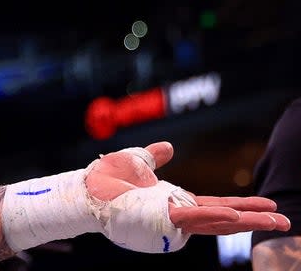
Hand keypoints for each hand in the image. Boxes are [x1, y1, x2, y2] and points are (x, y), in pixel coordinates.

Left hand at [86, 141, 290, 234]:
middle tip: (286, 220)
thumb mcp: (136, 163)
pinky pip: (193, 218)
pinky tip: (234, 217)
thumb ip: (154, 157)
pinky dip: (214, 218)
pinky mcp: (163, 220)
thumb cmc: (106, 181)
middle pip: (225, 217)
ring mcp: (172, 219)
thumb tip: (169, 147)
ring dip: (245, 220)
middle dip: (255, 218)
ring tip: (273, 219)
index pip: (217, 204)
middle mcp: (178, 213)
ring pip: (215, 221)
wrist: (87, 191)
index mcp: (176, 201)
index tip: (269, 204)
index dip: (243, 205)